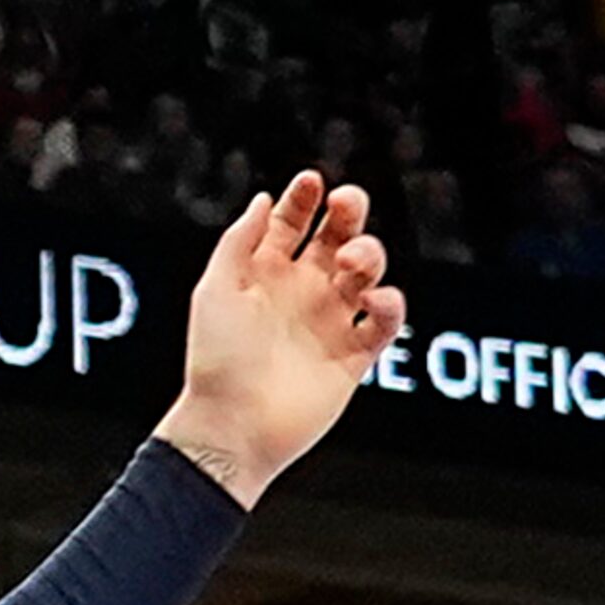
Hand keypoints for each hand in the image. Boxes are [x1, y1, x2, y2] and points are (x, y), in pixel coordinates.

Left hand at [154, 170, 404, 507]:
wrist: (232, 424)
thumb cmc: (215, 359)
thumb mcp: (216, 290)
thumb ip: (239, 242)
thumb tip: (264, 198)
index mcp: (262, 275)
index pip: (290, 224)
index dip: (303, 199)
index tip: (311, 181)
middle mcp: (299, 294)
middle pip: (336, 238)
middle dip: (349, 213)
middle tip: (348, 203)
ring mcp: (328, 322)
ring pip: (366, 272)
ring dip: (368, 254)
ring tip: (349, 262)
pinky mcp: (353, 355)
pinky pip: (385, 321)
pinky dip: (389, 303)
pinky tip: (371, 300)